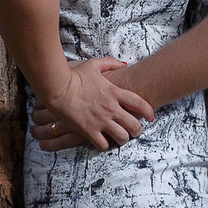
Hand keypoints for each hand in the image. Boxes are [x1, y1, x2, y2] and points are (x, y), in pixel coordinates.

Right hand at [31, 58, 154, 150]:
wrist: (57, 87)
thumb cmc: (74, 76)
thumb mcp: (93, 65)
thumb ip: (110, 63)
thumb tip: (124, 64)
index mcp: (114, 92)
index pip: (140, 104)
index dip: (149, 111)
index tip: (150, 116)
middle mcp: (111, 108)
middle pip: (134, 125)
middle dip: (137, 130)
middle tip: (135, 131)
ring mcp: (100, 121)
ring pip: (122, 137)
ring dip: (123, 139)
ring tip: (121, 138)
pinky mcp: (88, 130)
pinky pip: (103, 145)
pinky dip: (105, 145)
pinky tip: (103, 141)